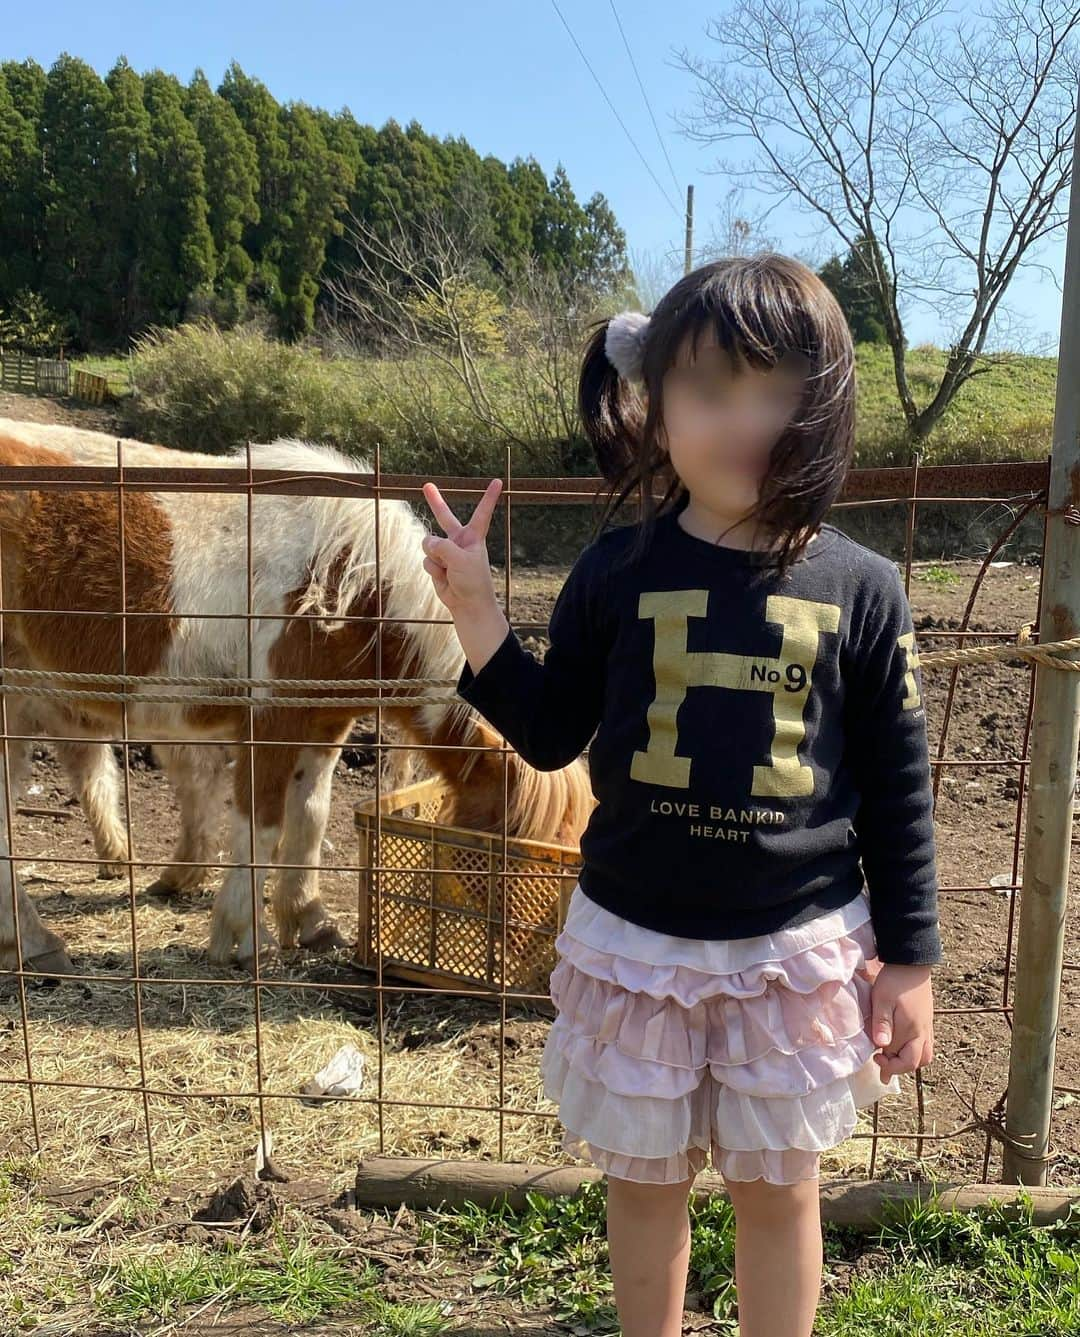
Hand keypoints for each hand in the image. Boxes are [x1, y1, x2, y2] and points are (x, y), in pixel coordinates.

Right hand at [420, 478, 502, 615]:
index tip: (498, 481)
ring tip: (448, 570)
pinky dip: (433, 569)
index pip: (482, 512)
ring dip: (436, 558)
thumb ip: (442, 546)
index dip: (490, 497)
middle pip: (445, 517)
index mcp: (473, 537)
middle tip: (427, 485)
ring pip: (429, 544)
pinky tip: (444, 577)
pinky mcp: (436, 564)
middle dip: (436, 502)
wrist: (468, 605)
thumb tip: (426, 542)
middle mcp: (459, 541)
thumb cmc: (473, 581)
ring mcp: (446, 552)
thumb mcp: (460, 559)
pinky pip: (426, 560)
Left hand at [866, 961, 934, 1078]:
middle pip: (918, 1062)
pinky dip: (915, 1051)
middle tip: (881, 1060)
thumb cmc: (894, 980)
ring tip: (892, 1056)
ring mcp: (927, 1027)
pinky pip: (926, 1044)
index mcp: (912, 1030)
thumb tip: (881, 1046)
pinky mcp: (927, 1021)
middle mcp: (923, 1032)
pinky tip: (902, 1046)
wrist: (912, 963)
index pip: (904, 1060)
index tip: (875, 1057)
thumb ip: (882, 1023)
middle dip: (899, 1067)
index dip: (889, 1066)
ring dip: (909, 1060)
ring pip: (925, 1055)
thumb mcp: (882, 999)